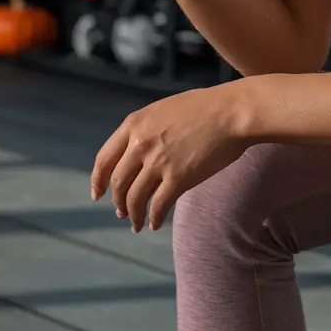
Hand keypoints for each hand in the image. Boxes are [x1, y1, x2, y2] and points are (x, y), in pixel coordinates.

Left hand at [90, 87, 247, 231]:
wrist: (232, 111)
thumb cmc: (206, 106)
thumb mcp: (165, 109)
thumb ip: (147, 128)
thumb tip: (137, 150)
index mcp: (135, 124)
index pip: (104, 159)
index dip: (99, 180)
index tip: (98, 193)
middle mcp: (141, 144)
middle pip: (119, 182)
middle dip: (118, 201)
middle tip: (121, 212)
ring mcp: (158, 162)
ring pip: (134, 199)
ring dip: (133, 215)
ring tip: (137, 223)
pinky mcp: (178, 179)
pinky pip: (158, 206)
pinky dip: (154, 218)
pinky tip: (156, 223)